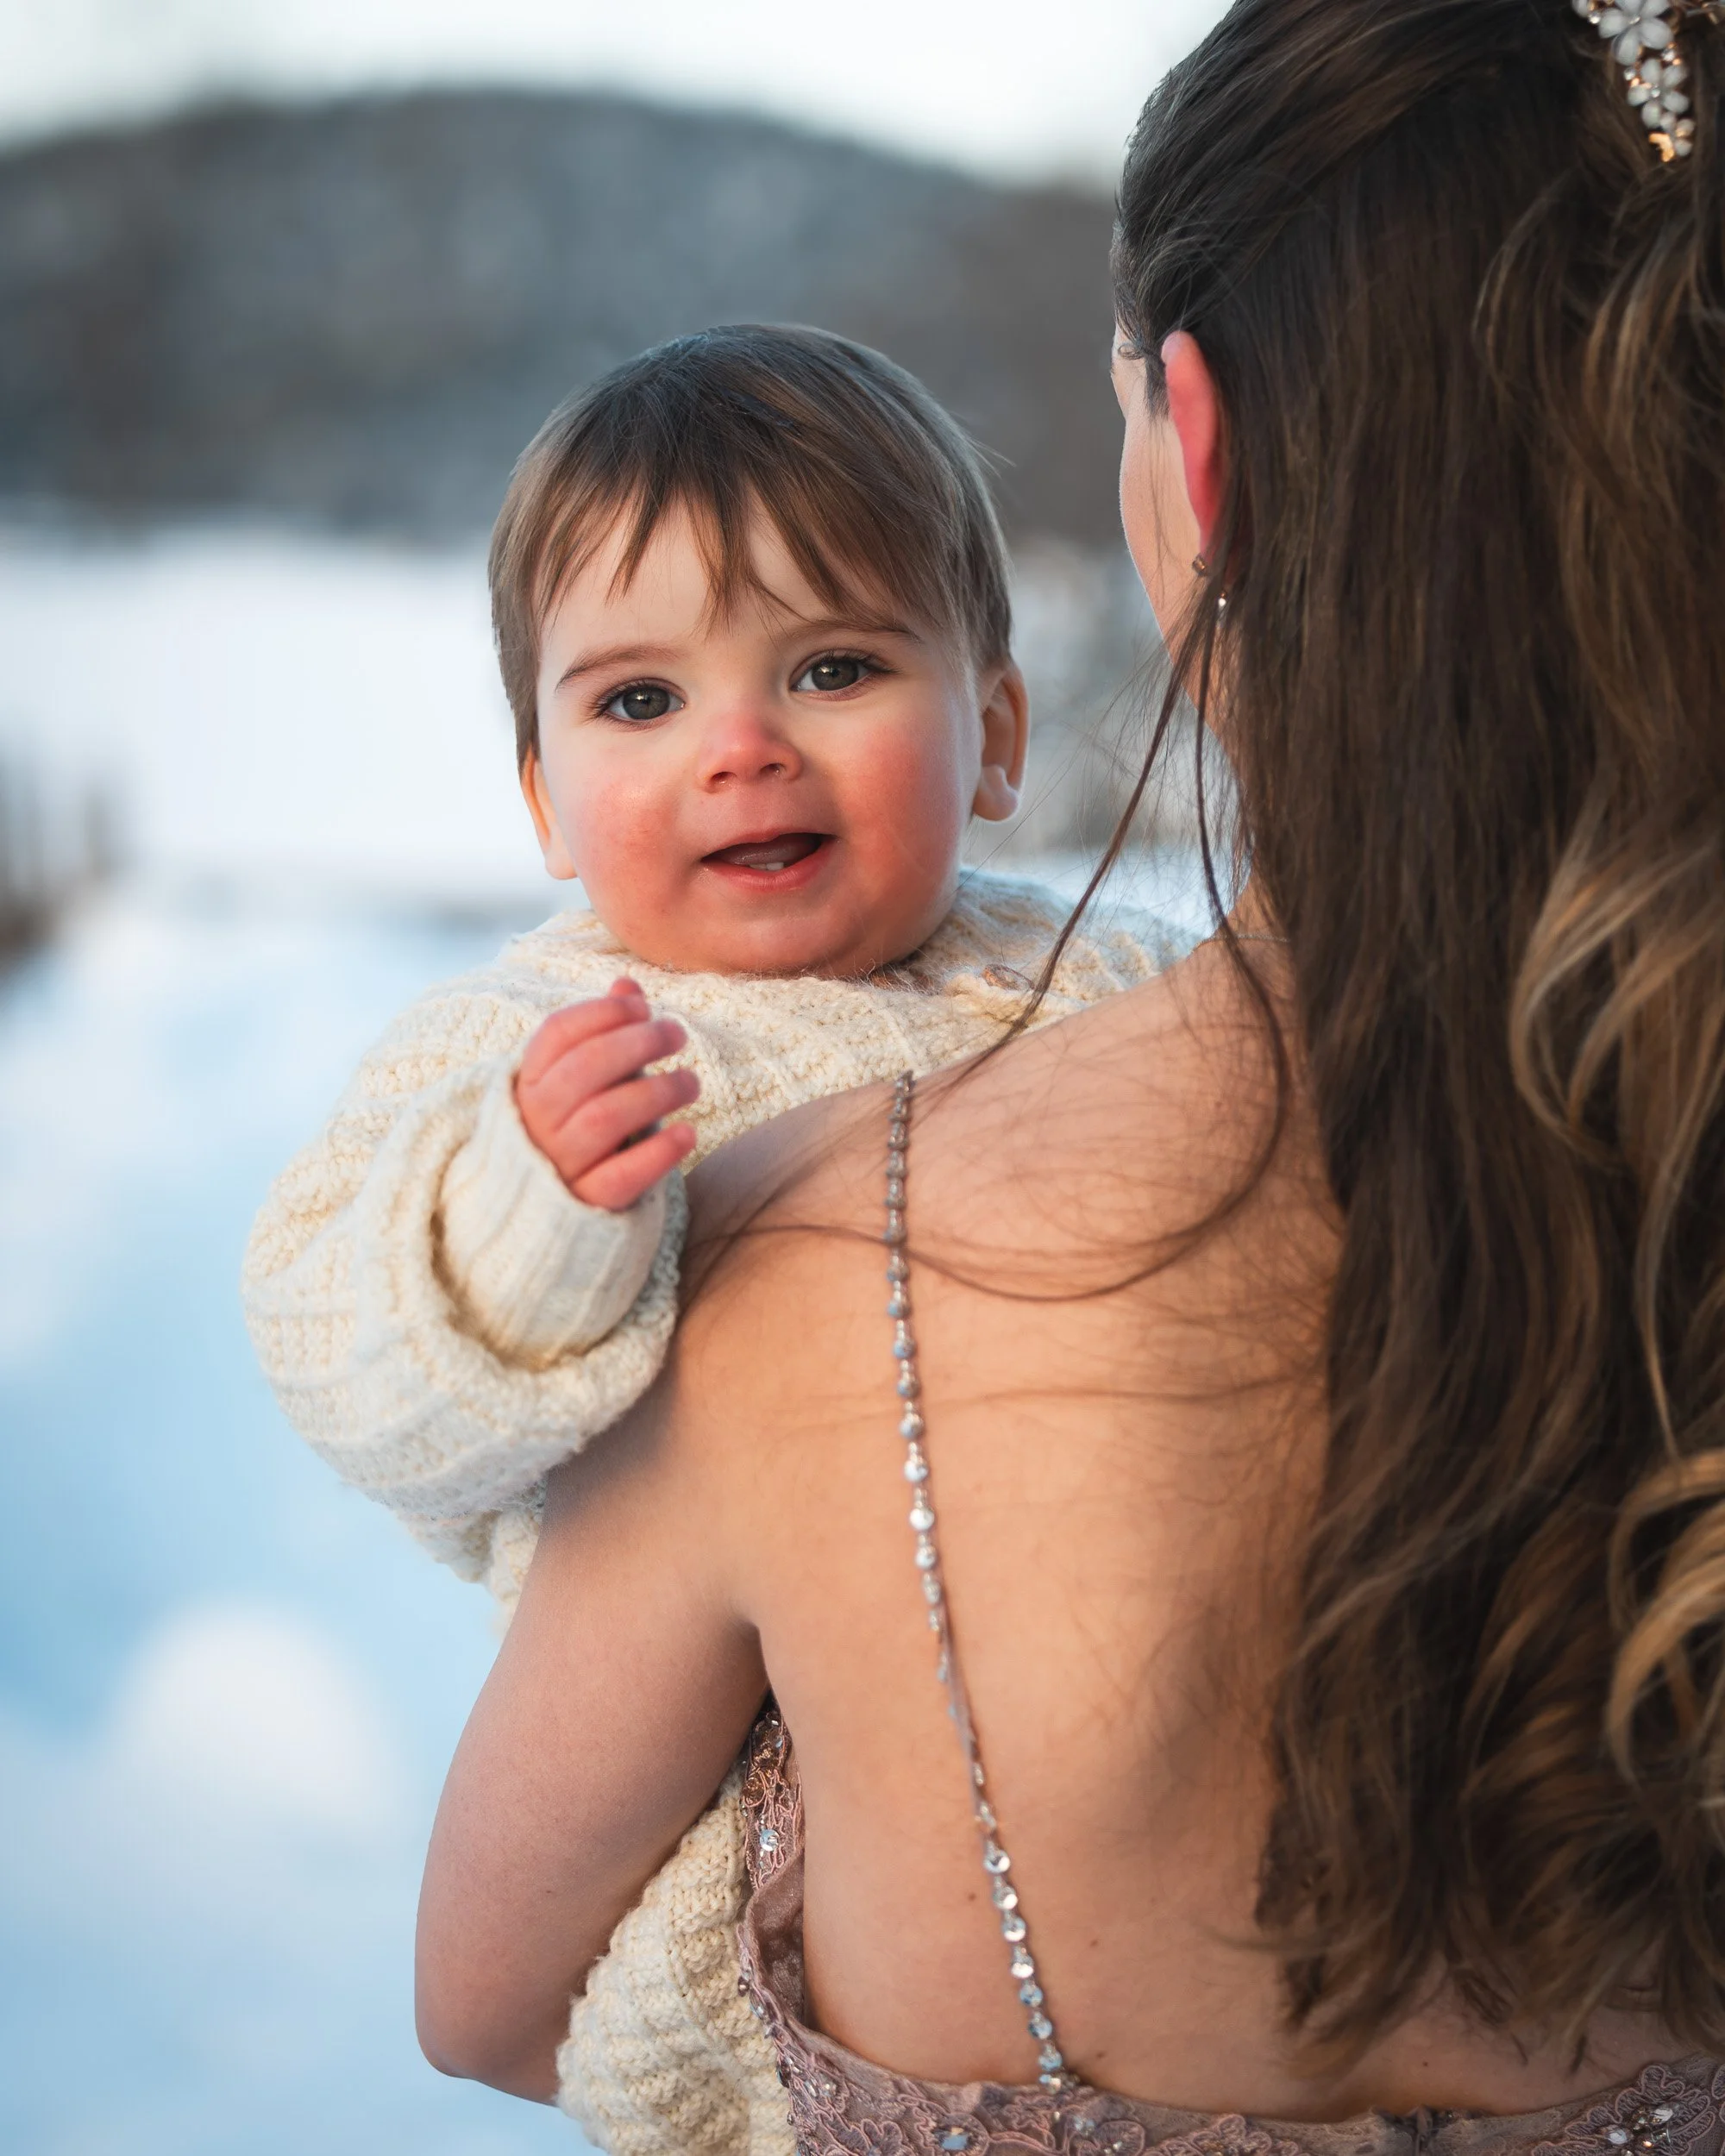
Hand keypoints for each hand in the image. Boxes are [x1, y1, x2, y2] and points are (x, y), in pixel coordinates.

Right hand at [515, 981, 699, 1211]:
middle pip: (585, 1069)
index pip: (558, 1033)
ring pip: (606, 1118)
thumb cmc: (576, 1122)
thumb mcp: (582, 1075)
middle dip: (638, 1043)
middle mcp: (538, 1119)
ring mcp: (558, 1162)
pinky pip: (620, 1176)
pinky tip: (688, 1133)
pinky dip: (658, 1153)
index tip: (643, 1006)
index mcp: (530, 1080)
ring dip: (657, 1092)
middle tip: (677, 1034)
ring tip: (691, 1082)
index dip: (603, 1011)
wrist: (547, 1203)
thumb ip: (603, 1032)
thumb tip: (627, 983)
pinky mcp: (585, 1201)